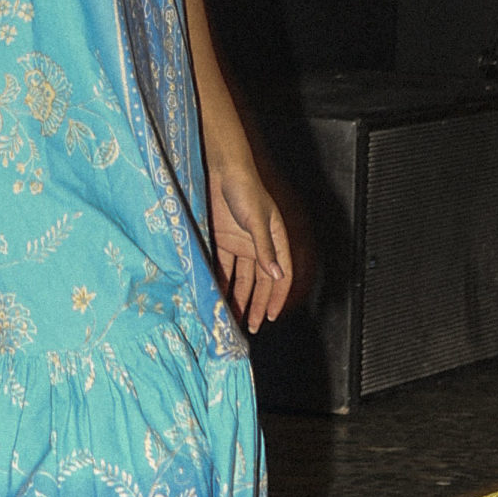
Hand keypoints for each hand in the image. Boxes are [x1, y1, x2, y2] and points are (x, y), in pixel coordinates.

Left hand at [208, 156, 292, 333]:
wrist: (222, 170)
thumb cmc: (246, 189)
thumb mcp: (257, 220)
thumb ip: (265, 249)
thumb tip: (277, 276)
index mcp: (275, 240)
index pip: (280, 275)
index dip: (277, 296)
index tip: (269, 316)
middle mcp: (259, 246)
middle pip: (260, 282)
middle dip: (257, 304)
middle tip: (252, 326)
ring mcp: (241, 244)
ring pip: (242, 278)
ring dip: (239, 297)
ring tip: (234, 319)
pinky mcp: (223, 240)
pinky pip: (224, 267)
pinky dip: (222, 281)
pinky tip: (217, 296)